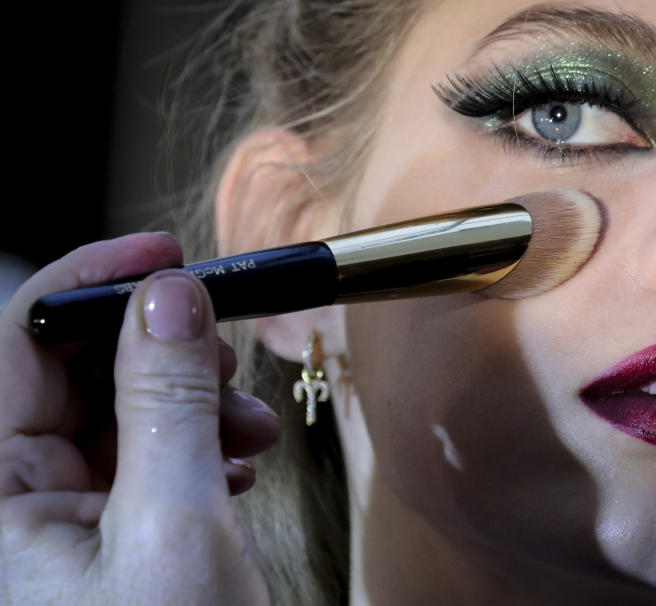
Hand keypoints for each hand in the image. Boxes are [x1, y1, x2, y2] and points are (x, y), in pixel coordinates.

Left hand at [0, 233, 279, 604]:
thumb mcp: (177, 526)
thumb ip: (168, 403)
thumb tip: (171, 301)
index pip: (15, 344)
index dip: (94, 282)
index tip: (167, 253)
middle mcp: (1, 507)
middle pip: (69, 374)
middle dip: (160, 352)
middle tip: (226, 351)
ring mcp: (45, 528)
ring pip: (111, 416)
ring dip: (190, 405)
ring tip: (251, 430)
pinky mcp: (91, 545)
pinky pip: (133, 463)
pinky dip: (191, 449)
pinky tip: (233, 464)